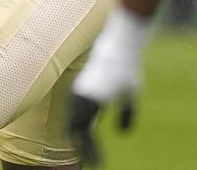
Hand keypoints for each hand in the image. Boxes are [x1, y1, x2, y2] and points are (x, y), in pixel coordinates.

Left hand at [69, 6, 151, 164]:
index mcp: (86, 94)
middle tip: (92, 163)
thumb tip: (122, 132)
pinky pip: (82, 126)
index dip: (85, 138)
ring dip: (85, 149)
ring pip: (76, 129)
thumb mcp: (129, 93)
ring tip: (94, 164)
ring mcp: (81, 97)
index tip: (90, 152)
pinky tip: (93, 153)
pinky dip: (87, 143)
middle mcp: (79, 96)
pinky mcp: (86, 97)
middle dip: (83, 147)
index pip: (81, 120)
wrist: (119, 46)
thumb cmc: (125, 66)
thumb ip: (125, 112)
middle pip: (75, 127)